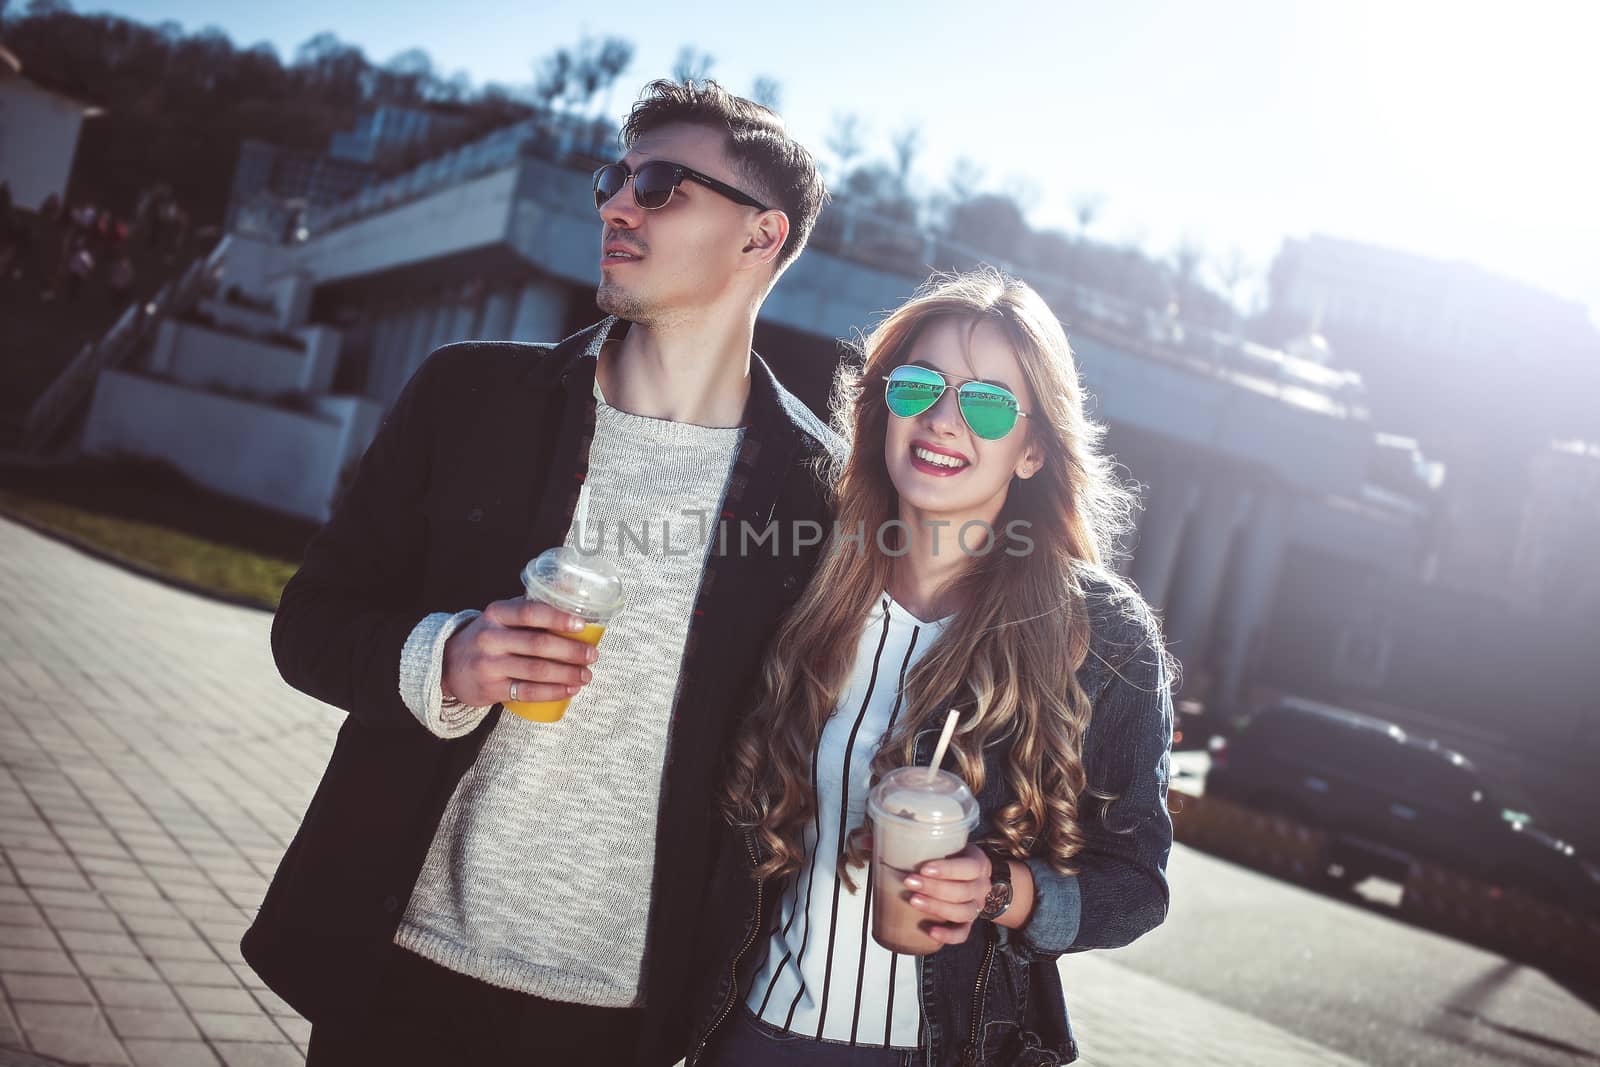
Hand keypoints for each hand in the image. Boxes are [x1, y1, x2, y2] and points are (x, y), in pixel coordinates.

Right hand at [441, 596, 597, 706]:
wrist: (448, 664)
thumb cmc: (487, 636)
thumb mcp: (502, 615)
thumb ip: (532, 604)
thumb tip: (573, 588)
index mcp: (496, 614)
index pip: (530, 612)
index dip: (558, 618)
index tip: (581, 625)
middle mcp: (490, 638)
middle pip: (538, 645)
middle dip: (571, 651)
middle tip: (592, 655)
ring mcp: (489, 665)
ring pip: (536, 671)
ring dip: (567, 674)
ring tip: (586, 675)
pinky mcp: (491, 689)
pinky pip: (528, 692)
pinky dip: (553, 691)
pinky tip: (569, 689)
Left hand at [902, 843, 989, 945]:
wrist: (970, 876)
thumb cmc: (953, 858)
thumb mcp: (946, 844)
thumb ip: (921, 842)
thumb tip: (875, 838)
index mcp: (979, 864)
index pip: (969, 868)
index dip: (947, 870)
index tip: (924, 868)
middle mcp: (980, 887)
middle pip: (962, 891)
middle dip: (934, 888)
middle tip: (910, 882)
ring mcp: (976, 907)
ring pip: (962, 912)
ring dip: (937, 907)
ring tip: (914, 901)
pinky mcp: (968, 923)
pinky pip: (962, 933)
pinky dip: (948, 935)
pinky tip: (930, 931)